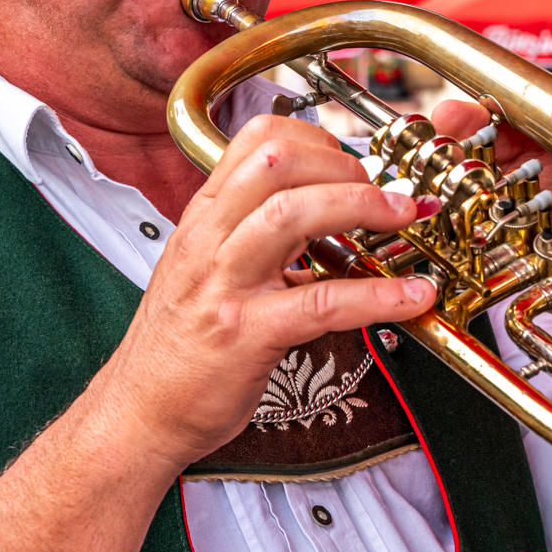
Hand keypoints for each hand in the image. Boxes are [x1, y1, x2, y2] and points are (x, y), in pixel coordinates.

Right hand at [98, 115, 437, 468]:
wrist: (139, 412)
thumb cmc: (180, 344)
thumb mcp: (210, 269)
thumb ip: (260, 234)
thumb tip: (332, 211)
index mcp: (205, 218)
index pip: (257, 140)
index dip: (318, 138)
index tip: (354, 161)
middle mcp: (210, 240)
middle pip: (277, 162)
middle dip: (344, 165)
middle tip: (385, 192)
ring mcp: (225, 285)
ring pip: (293, 214)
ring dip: (362, 206)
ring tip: (404, 217)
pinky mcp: (246, 335)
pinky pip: (321, 303)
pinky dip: (377, 296)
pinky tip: (411, 296)